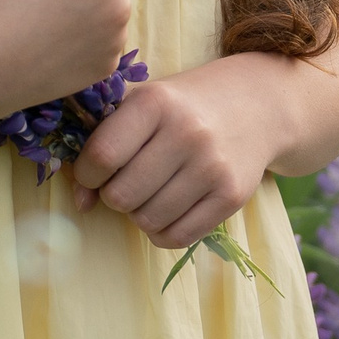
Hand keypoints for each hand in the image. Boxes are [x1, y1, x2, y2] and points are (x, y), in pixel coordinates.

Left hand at [70, 59, 283, 249]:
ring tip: (151, 191)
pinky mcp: (232, 196)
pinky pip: (177, 237)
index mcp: (156, 102)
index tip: (95, 171)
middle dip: (114, 195)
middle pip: (121, 196)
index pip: (102, 157)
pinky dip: (162, 231)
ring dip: (139, 214)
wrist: (257, 105)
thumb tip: (81, 202)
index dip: (87, 173)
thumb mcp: (142, 106)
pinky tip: (168, 208)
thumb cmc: (184, 106)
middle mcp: (187, 132)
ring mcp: (213, 167)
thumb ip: (102, 143)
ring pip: (147, 221)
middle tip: (128, 180)